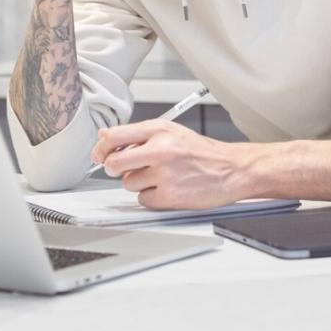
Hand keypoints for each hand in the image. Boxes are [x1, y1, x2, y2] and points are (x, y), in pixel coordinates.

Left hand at [91, 119, 248, 209]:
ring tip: (158, 177)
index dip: (102, 147)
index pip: (115, 136)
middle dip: (113, 168)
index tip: (100, 154)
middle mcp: (161, 150)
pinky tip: (166, 189)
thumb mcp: (170, 131)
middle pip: (115, 163)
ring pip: (128, 183)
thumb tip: (105, 137)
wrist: (231, 169)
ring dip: (138, 183)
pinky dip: (151, 197)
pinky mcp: (170, 196)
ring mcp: (165, 175)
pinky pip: (143, 200)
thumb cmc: (201, 152)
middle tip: (122, 169)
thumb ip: (137, 134)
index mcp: (159, 130)